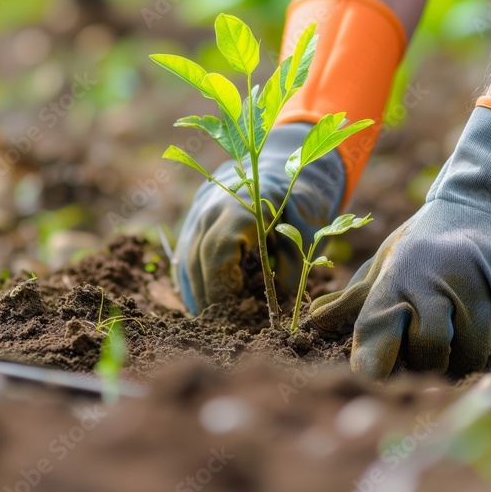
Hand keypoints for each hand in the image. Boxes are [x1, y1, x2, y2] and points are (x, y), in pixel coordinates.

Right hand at [173, 123, 345, 313]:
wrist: (273, 164)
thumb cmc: (293, 195)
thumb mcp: (307, 221)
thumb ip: (297, 257)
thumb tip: (285, 298)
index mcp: (238, 208)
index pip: (218, 253)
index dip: (222, 286)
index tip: (236, 312)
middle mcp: (210, 210)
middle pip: (197, 260)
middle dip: (208, 296)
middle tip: (223, 327)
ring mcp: (197, 216)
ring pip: (185, 260)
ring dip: (195, 294)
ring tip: (209, 323)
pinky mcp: (192, 224)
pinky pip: (183, 257)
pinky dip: (189, 283)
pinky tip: (199, 305)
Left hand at [309, 97, 490, 377]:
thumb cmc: (430, 241)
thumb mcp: (388, 261)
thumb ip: (355, 298)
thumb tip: (312, 322)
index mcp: (400, 274)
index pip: (379, 332)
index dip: (375, 363)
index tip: (375, 377)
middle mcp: (439, 280)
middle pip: (430, 351)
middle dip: (426, 361)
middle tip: (426, 354)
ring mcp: (482, 288)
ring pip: (470, 354)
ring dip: (461, 356)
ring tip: (457, 335)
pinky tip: (485, 322)